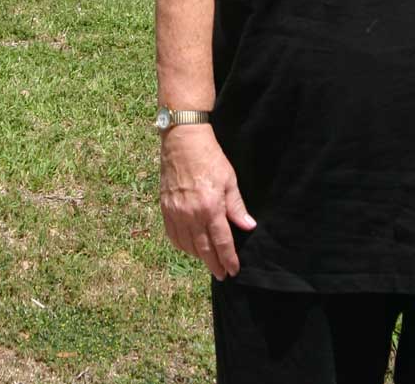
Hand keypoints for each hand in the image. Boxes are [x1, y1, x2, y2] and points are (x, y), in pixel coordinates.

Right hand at [159, 124, 255, 279]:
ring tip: (208, 260)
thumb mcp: (229, 180)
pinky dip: (182, 245)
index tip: (233, 270)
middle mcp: (192, 214)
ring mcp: (176, 212)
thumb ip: (237, 206)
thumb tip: (248, 226)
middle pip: (204, 249)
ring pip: (187, 245)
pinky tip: (189, 246)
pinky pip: (173, 235)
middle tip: (222, 274)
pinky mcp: (165, 208)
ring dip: (199, 256)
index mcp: (211, 208)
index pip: (222, 242)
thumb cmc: (209, 157)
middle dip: (214, 265)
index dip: (228, 259)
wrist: (183, 140)